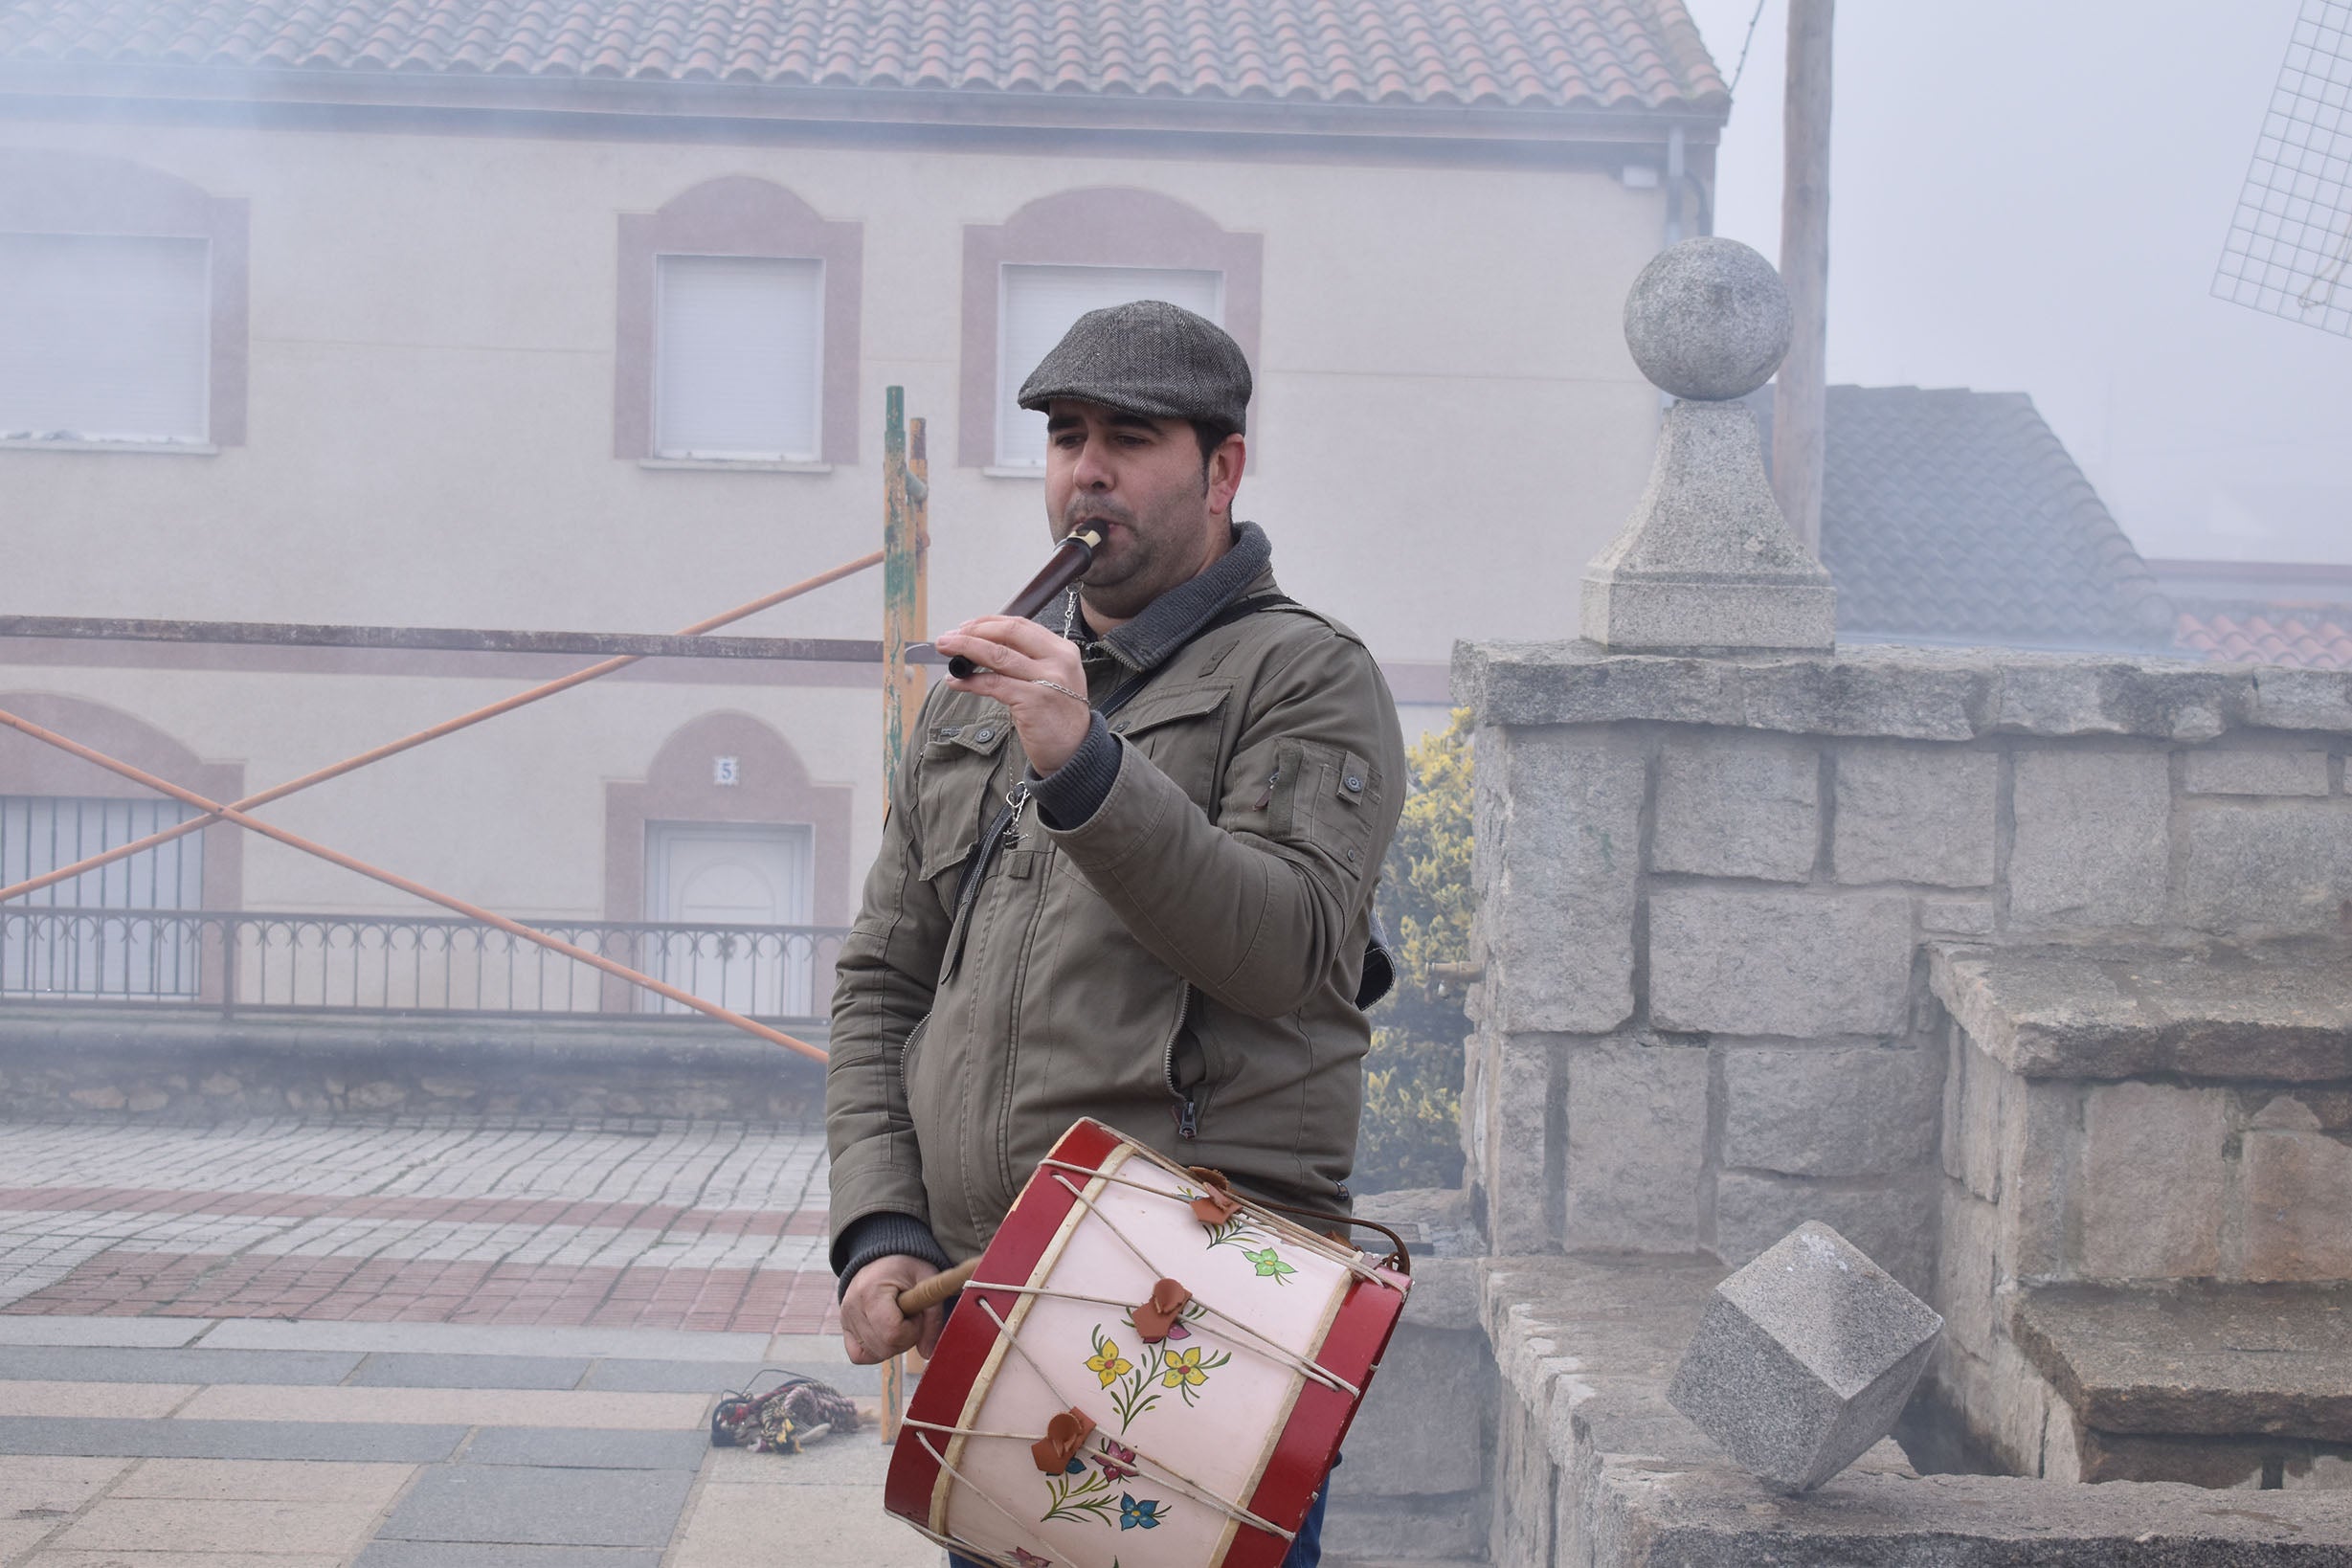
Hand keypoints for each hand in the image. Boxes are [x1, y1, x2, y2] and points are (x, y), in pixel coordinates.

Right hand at [840, 1254, 946, 1364]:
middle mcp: (852, 1306)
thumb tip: (927, 1353)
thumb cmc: (906, 1266)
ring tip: (898, 1321)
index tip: (917, 1313)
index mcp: (872, 1292)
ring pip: (872, 1354)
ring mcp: (845, 1317)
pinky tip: (886, 1335)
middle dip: (905, 1338)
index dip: (913, 1330)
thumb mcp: (926, 1282)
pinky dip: (875, 1351)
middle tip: (909, 1316)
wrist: (883, 1256)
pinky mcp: (844, 1325)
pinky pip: (858, 1355)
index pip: (892, 1333)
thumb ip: (933, 1317)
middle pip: (883, 1347)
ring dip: (893, 1345)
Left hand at [933, 615, 1091, 773]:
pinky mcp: (1033, 700)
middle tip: (950, 637)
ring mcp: (1047, 680)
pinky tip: (955, 681)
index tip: (966, 627)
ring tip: (945, 648)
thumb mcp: (1052, 680)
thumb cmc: (1057, 717)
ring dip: (966, 649)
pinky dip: (970, 681)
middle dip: (973, 631)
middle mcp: (1058, 660)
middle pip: (1009, 634)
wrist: (1074, 753)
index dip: (989, 623)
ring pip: (998, 656)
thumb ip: (1027, 661)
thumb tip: (983, 648)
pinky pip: (993, 684)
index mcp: (1063, 650)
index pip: (1021, 626)